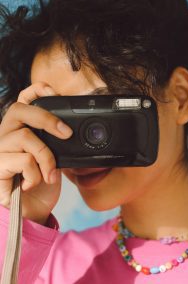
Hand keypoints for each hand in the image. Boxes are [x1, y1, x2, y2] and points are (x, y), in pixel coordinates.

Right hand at [0, 82, 72, 224]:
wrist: (32, 209)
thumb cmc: (43, 181)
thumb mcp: (55, 157)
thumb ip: (56, 142)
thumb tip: (70, 131)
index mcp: (21, 129)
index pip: (22, 101)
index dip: (35, 90)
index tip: (53, 91)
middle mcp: (6, 134)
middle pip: (20, 110)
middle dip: (48, 119)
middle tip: (67, 134)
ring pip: (26, 138)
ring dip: (46, 158)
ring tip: (49, 175)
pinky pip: (23, 160)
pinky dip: (35, 174)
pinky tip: (32, 183)